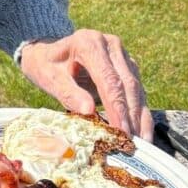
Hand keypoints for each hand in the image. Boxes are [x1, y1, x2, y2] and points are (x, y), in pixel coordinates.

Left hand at [19, 30, 153, 139]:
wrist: (48, 52)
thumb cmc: (45, 65)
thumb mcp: (49, 78)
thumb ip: (68, 93)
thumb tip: (88, 111)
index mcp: (89, 43)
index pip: (108, 79)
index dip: (117, 107)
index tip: (121, 131)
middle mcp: (110, 45)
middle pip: (127, 84)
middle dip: (131, 116)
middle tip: (132, 143)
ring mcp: (122, 55)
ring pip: (136, 88)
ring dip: (140, 117)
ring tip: (141, 143)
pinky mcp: (127, 66)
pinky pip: (138, 91)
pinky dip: (140, 113)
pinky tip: (142, 133)